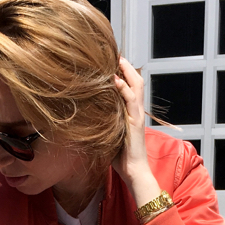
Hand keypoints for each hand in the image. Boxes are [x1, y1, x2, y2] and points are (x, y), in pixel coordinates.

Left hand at [112, 56, 161, 207]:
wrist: (134, 171)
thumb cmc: (121, 158)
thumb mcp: (110, 136)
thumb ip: (104, 124)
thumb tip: (87, 118)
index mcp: (132, 114)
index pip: (130, 87)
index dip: (124, 73)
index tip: (112, 61)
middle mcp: (137, 111)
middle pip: (136, 81)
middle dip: (126, 66)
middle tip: (115, 53)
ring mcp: (138, 116)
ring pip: (136, 86)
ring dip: (127, 71)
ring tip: (117, 59)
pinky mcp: (136, 123)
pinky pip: (131, 101)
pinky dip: (124, 89)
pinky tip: (115, 79)